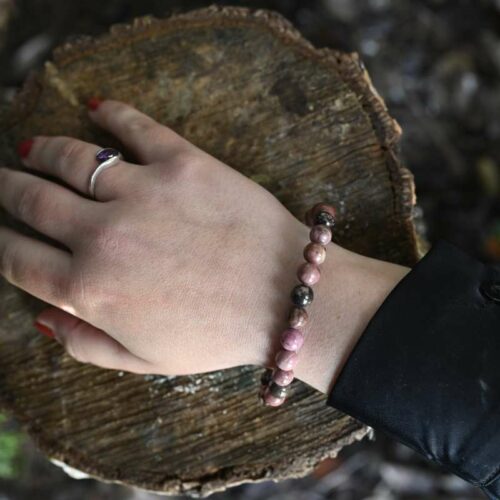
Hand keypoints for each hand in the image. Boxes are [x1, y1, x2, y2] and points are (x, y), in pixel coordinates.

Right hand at [0, 99, 308, 374]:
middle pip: (32, 200)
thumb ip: (86, 344)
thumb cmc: (218, 336)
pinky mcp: (182, 162)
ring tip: (31, 147)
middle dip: (8, 190)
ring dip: (42, 150)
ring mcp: (143, 192)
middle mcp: (104, 235)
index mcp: (90, 289)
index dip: (1, 244)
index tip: (1, 235)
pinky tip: (95, 108)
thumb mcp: (147, 361)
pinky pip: (133, 127)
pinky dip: (110, 113)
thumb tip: (44, 317)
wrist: (284, 297)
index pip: (18, 259)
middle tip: (4, 183)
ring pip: (70, 157)